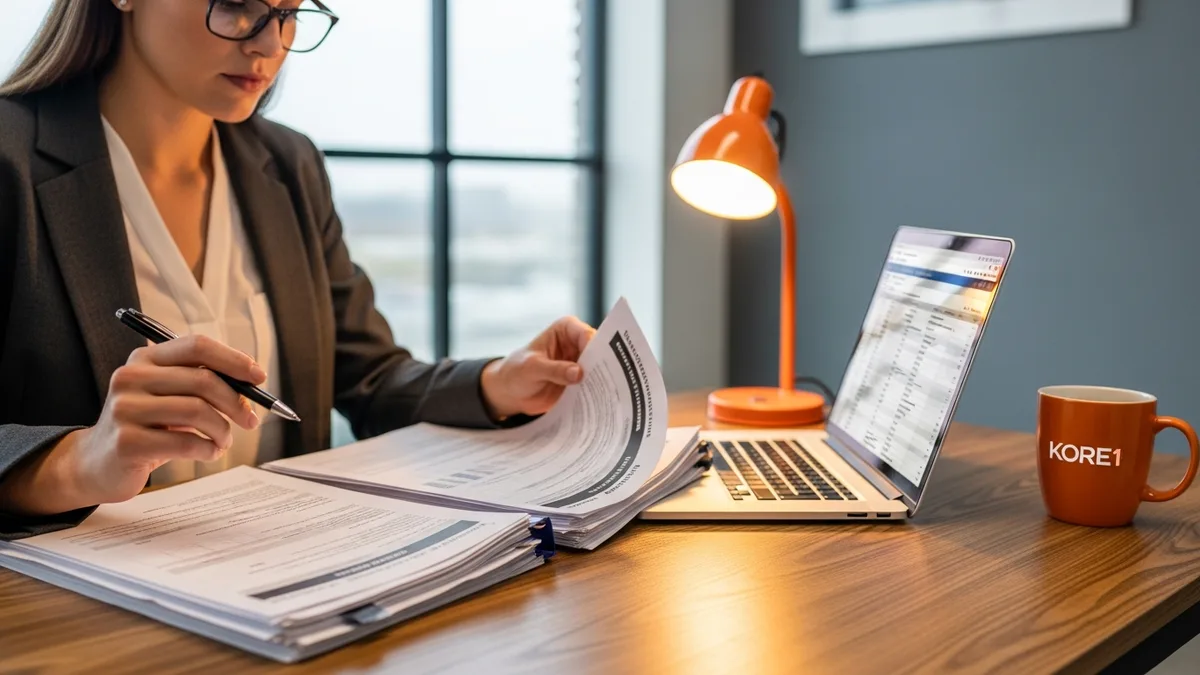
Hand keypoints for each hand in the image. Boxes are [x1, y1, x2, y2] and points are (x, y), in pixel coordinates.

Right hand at [3, 335, 265, 514]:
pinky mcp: (128, 442)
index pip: (196, 346)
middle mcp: (131, 377)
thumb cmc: (146, 427)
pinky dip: (208, 449)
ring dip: (223, 430)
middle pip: (203, 380)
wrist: (95, 464)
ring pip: (198, 411)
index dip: (233, 360)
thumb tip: (252, 384)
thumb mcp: (168, 396)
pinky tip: (208, 453)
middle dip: (236, 402)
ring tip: (223, 441)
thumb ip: (201, 383)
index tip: (259, 378)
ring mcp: (126, 409)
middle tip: (251, 420)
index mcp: (145, 359)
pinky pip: (186, 442)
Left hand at [480, 316, 595, 418]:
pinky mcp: (580, 380)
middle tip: (609, 381)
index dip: (595, 348)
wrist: (511, 392)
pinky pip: (594, 385)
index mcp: (566, 329)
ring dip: (602, 382)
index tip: (598, 364)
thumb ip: (554, 370)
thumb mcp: (532, 368)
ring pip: (599, 370)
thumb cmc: (517, 371)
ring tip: (605, 394)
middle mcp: (576, 343)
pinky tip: (599, 403)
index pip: (586, 335)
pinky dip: (596, 393)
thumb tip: (578, 374)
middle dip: (603, 366)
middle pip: (598, 352)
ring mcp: (580, 363)